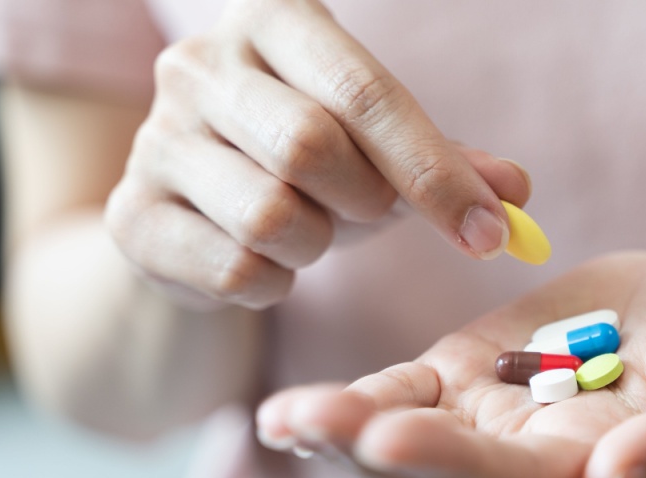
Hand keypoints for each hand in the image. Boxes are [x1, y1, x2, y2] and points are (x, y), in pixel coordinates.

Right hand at [105, 0, 529, 309]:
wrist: (198, 214)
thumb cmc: (308, 168)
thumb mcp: (381, 152)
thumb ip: (446, 163)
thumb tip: (515, 190)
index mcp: (274, 21)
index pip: (364, 91)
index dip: (434, 170)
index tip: (489, 232)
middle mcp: (200, 63)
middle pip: (309, 145)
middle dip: (365, 200)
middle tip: (368, 210)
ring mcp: (154, 138)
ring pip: (270, 214)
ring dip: (317, 245)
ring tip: (310, 232)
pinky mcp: (130, 215)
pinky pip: (234, 268)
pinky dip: (274, 283)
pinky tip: (266, 262)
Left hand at [256, 252, 645, 477]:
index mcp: (593, 471)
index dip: (456, 463)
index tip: (395, 436)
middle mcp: (530, 460)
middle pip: (440, 474)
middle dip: (369, 451)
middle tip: (304, 423)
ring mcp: (493, 417)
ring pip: (408, 441)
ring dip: (343, 434)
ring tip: (283, 419)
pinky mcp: (471, 373)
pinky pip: (404, 393)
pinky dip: (355, 400)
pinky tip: (295, 409)